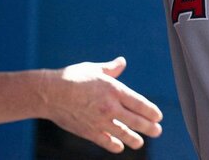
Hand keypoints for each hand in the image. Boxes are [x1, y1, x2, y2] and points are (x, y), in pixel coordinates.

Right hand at [42, 56, 162, 153]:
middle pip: (136, 121)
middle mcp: (110, 107)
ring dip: (134, 139)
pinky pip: (106, 141)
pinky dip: (114, 145)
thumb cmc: (73, 77)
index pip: (140, 103)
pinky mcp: (89, 131)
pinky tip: (119, 147)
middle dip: (149, 127)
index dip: (151, 111)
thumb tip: (122, 62)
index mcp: (114, 90)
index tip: (158, 116)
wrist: (50, 93)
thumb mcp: (95, 69)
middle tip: (157, 131)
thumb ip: (111, 68)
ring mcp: (100, 121)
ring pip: (123, 133)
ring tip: (141, 143)